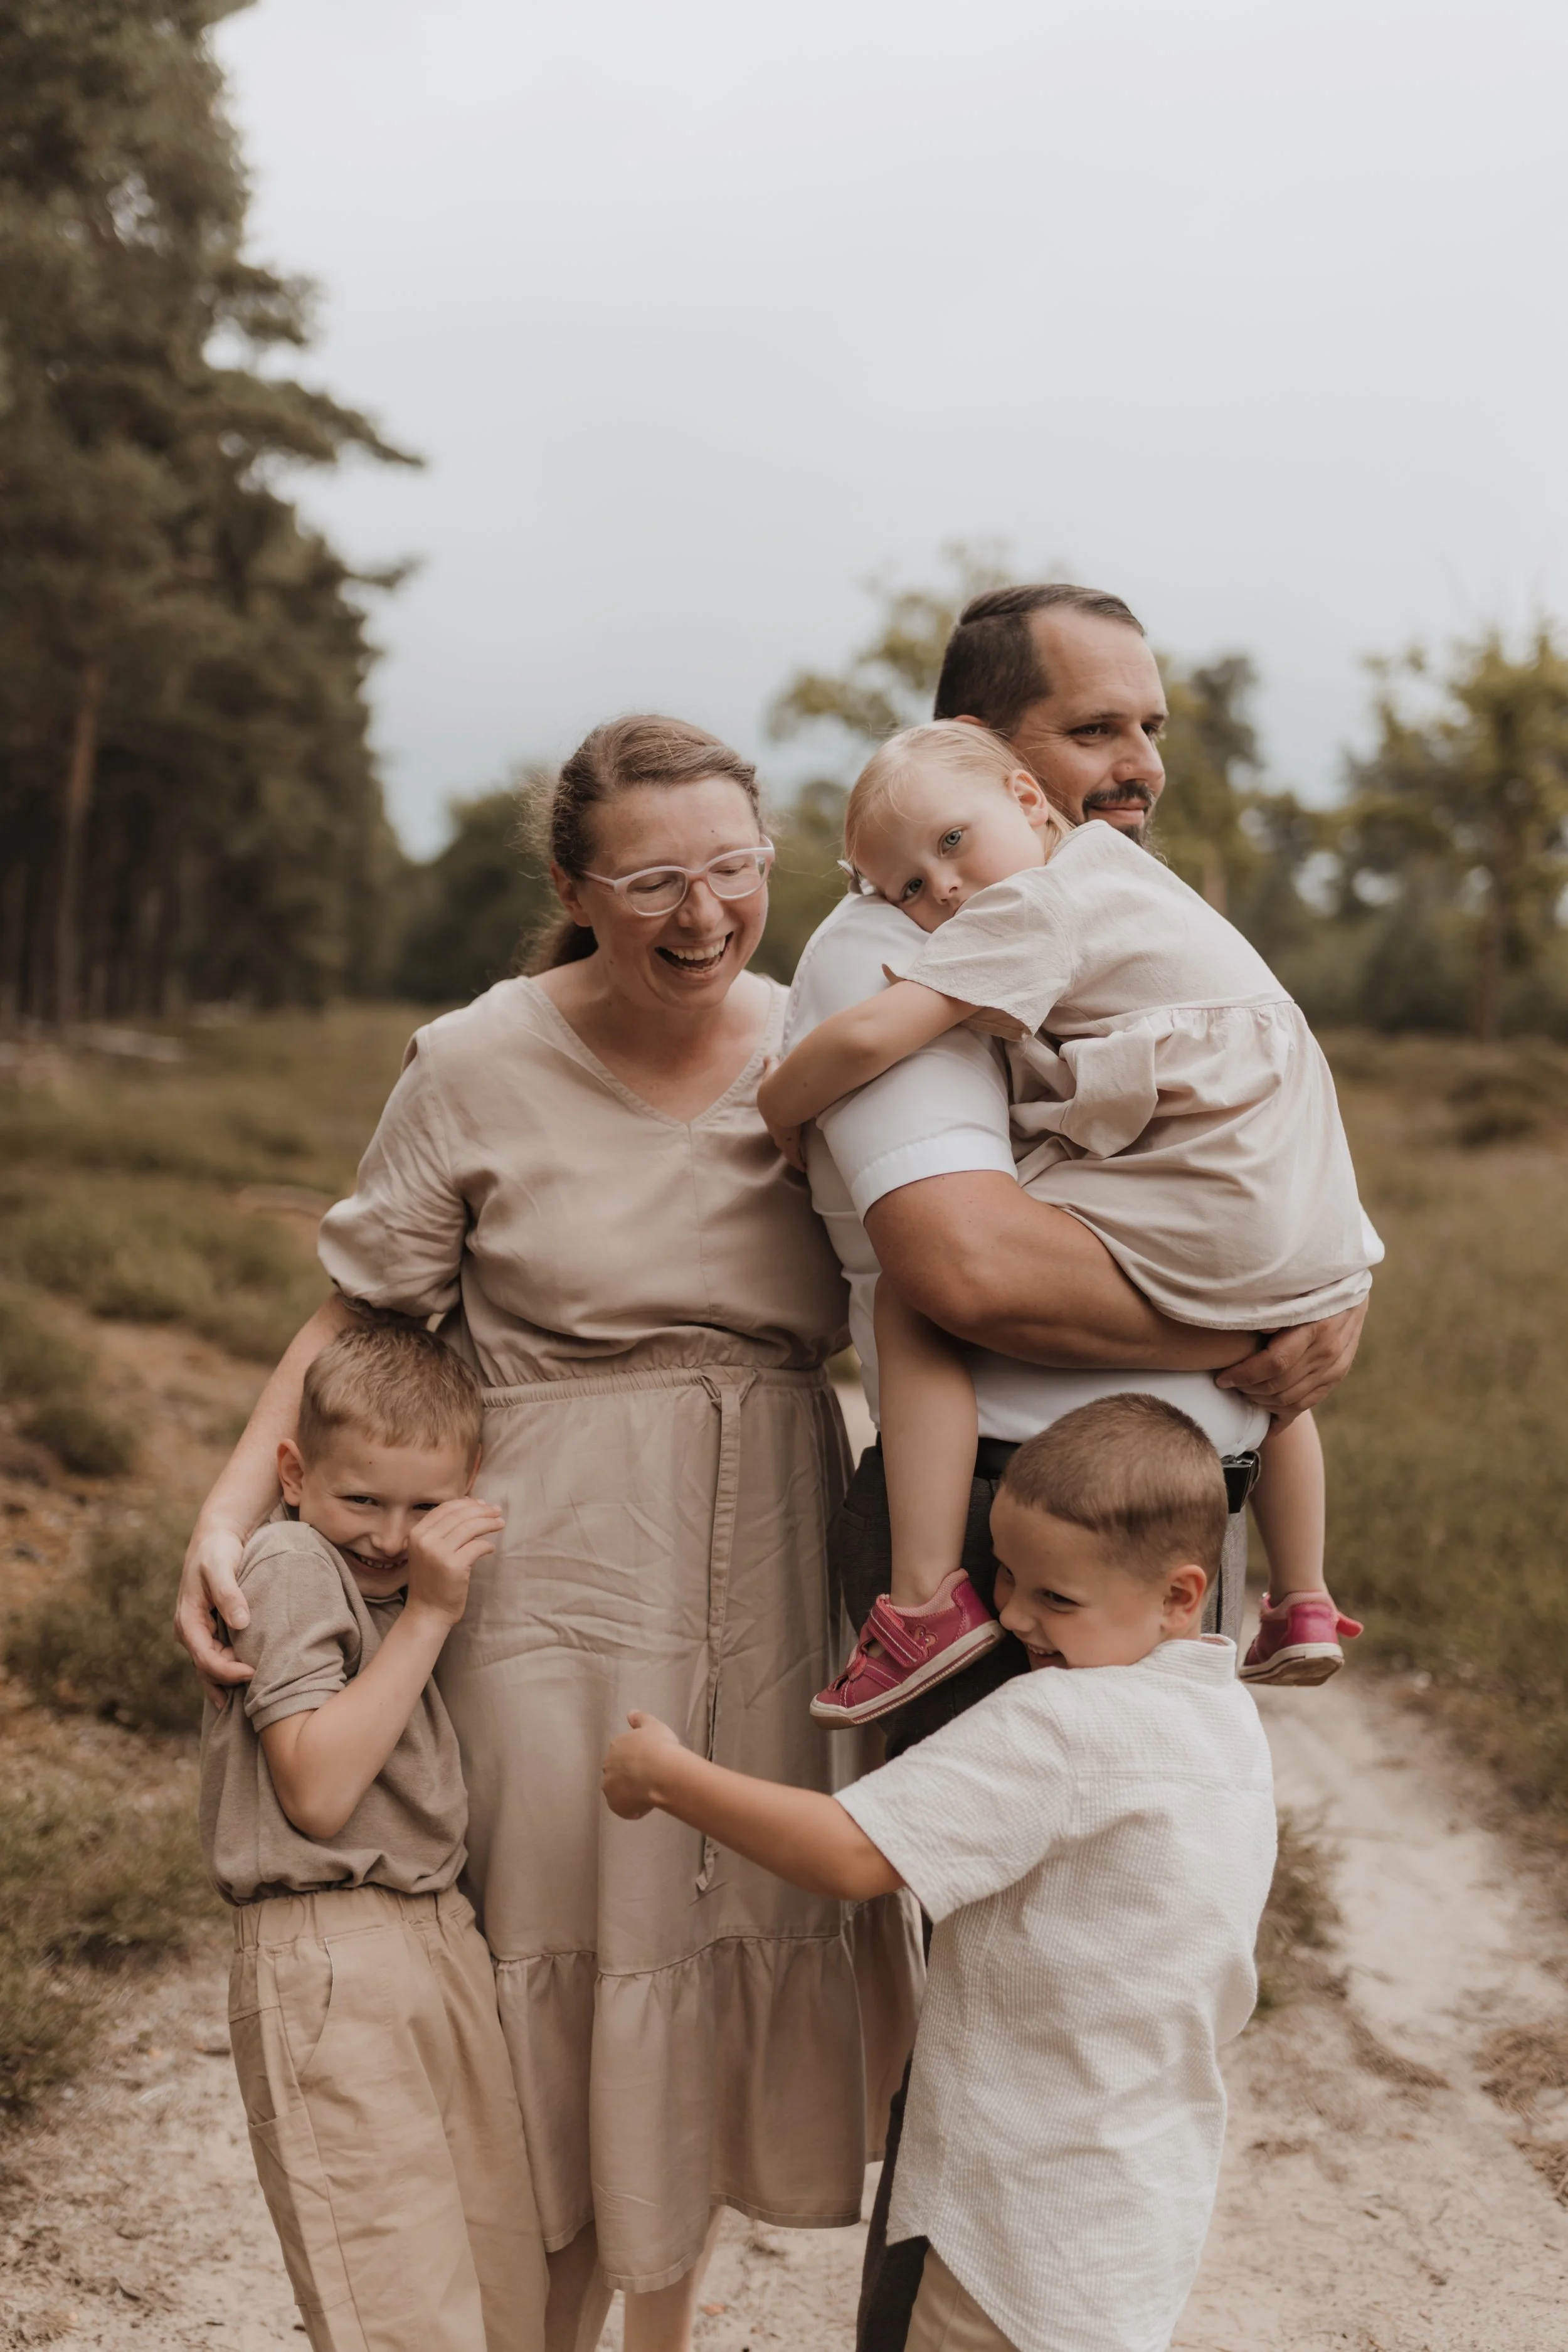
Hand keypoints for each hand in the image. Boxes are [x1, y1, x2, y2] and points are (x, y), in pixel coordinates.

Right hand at [175, 1521, 255, 1707]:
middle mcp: (190, 1631)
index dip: (227, 1672)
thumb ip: (229, 1593)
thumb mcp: (220, 1567)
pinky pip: (218, 1656)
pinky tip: (243, 1685)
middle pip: (208, 1668)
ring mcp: (199, 1631)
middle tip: (259, 1689)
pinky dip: (229, 1670)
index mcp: (187, 1621)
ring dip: (227, 1682)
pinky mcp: (211, 1628)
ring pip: (211, 1666)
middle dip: (229, 1681)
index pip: (205, 1658)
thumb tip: (241, 1622)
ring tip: (250, 1701)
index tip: (252, 1673)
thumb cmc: (217, 1551)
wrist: (217, 1537)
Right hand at [404, 1497, 505, 1623]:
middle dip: (482, 1510)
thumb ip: (442, 1531)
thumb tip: (470, 1507)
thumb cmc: (431, 1580)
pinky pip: (477, 1546)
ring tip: (500, 1524)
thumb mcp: (427, 1551)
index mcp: (416, 1533)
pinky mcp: (454, 1566)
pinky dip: (487, 1545)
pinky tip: (490, 1548)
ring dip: (489, 1523)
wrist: (427, 1612)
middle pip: (459, 1515)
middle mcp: (425, 1540)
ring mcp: (438, 1553)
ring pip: (470, 1527)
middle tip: (497, 1511)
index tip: (482, 1504)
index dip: (466, 1503)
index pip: (445, 1508)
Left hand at [602, 1712, 684, 1819]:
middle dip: (630, 1778)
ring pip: (619, 1793)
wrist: (661, 1771)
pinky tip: (649, 1804)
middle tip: (650, 1779)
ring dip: (631, 1794)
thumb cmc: (659, 1746)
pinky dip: (635, 1809)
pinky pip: (625, 1810)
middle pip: (617, 1774)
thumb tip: (630, 1713)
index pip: (622, 1756)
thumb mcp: (652, 1725)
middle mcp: (608, 1766)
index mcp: (616, 1746)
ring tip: (650, 1793)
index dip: (636, 1761)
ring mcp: (610, 1787)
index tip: (649, 1763)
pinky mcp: (616, 1806)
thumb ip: (640, 1719)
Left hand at [757, 1060, 808, 1171]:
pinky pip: (794, 1157)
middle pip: (778, 1135)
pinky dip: (798, 1163)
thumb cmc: (777, 1083)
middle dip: (783, 1139)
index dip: (778, 1122)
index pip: (775, 1118)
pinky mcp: (789, 1145)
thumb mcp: (773, 1070)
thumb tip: (768, 1055)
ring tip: (799, 1160)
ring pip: (786, 1148)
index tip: (783, 1123)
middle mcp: (774, 1125)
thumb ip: (771, 1063)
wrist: (779, 1098)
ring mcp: (781, 1136)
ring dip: (791, 1153)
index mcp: (771, 1109)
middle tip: (790, 1143)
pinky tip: (803, 1169)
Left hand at [1215, 1300, 1365, 1423]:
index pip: (1275, 1363)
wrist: (1350, 1289)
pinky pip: (1306, 1403)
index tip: (1222, 1378)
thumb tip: (1259, 1330)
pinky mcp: (1337, 1377)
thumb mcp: (1296, 1290)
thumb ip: (1277, 1309)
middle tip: (1228, 1384)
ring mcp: (1335, 1368)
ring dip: (1262, 1401)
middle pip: (1280, 1385)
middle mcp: (1327, 1352)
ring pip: (1291, 1400)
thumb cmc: (1313, 1287)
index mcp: (1317, 1328)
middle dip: (1248, 1389)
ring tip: (1242, 1392)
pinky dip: (1282, 1411)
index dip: (1245, 1374)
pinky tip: (1264, 1412)